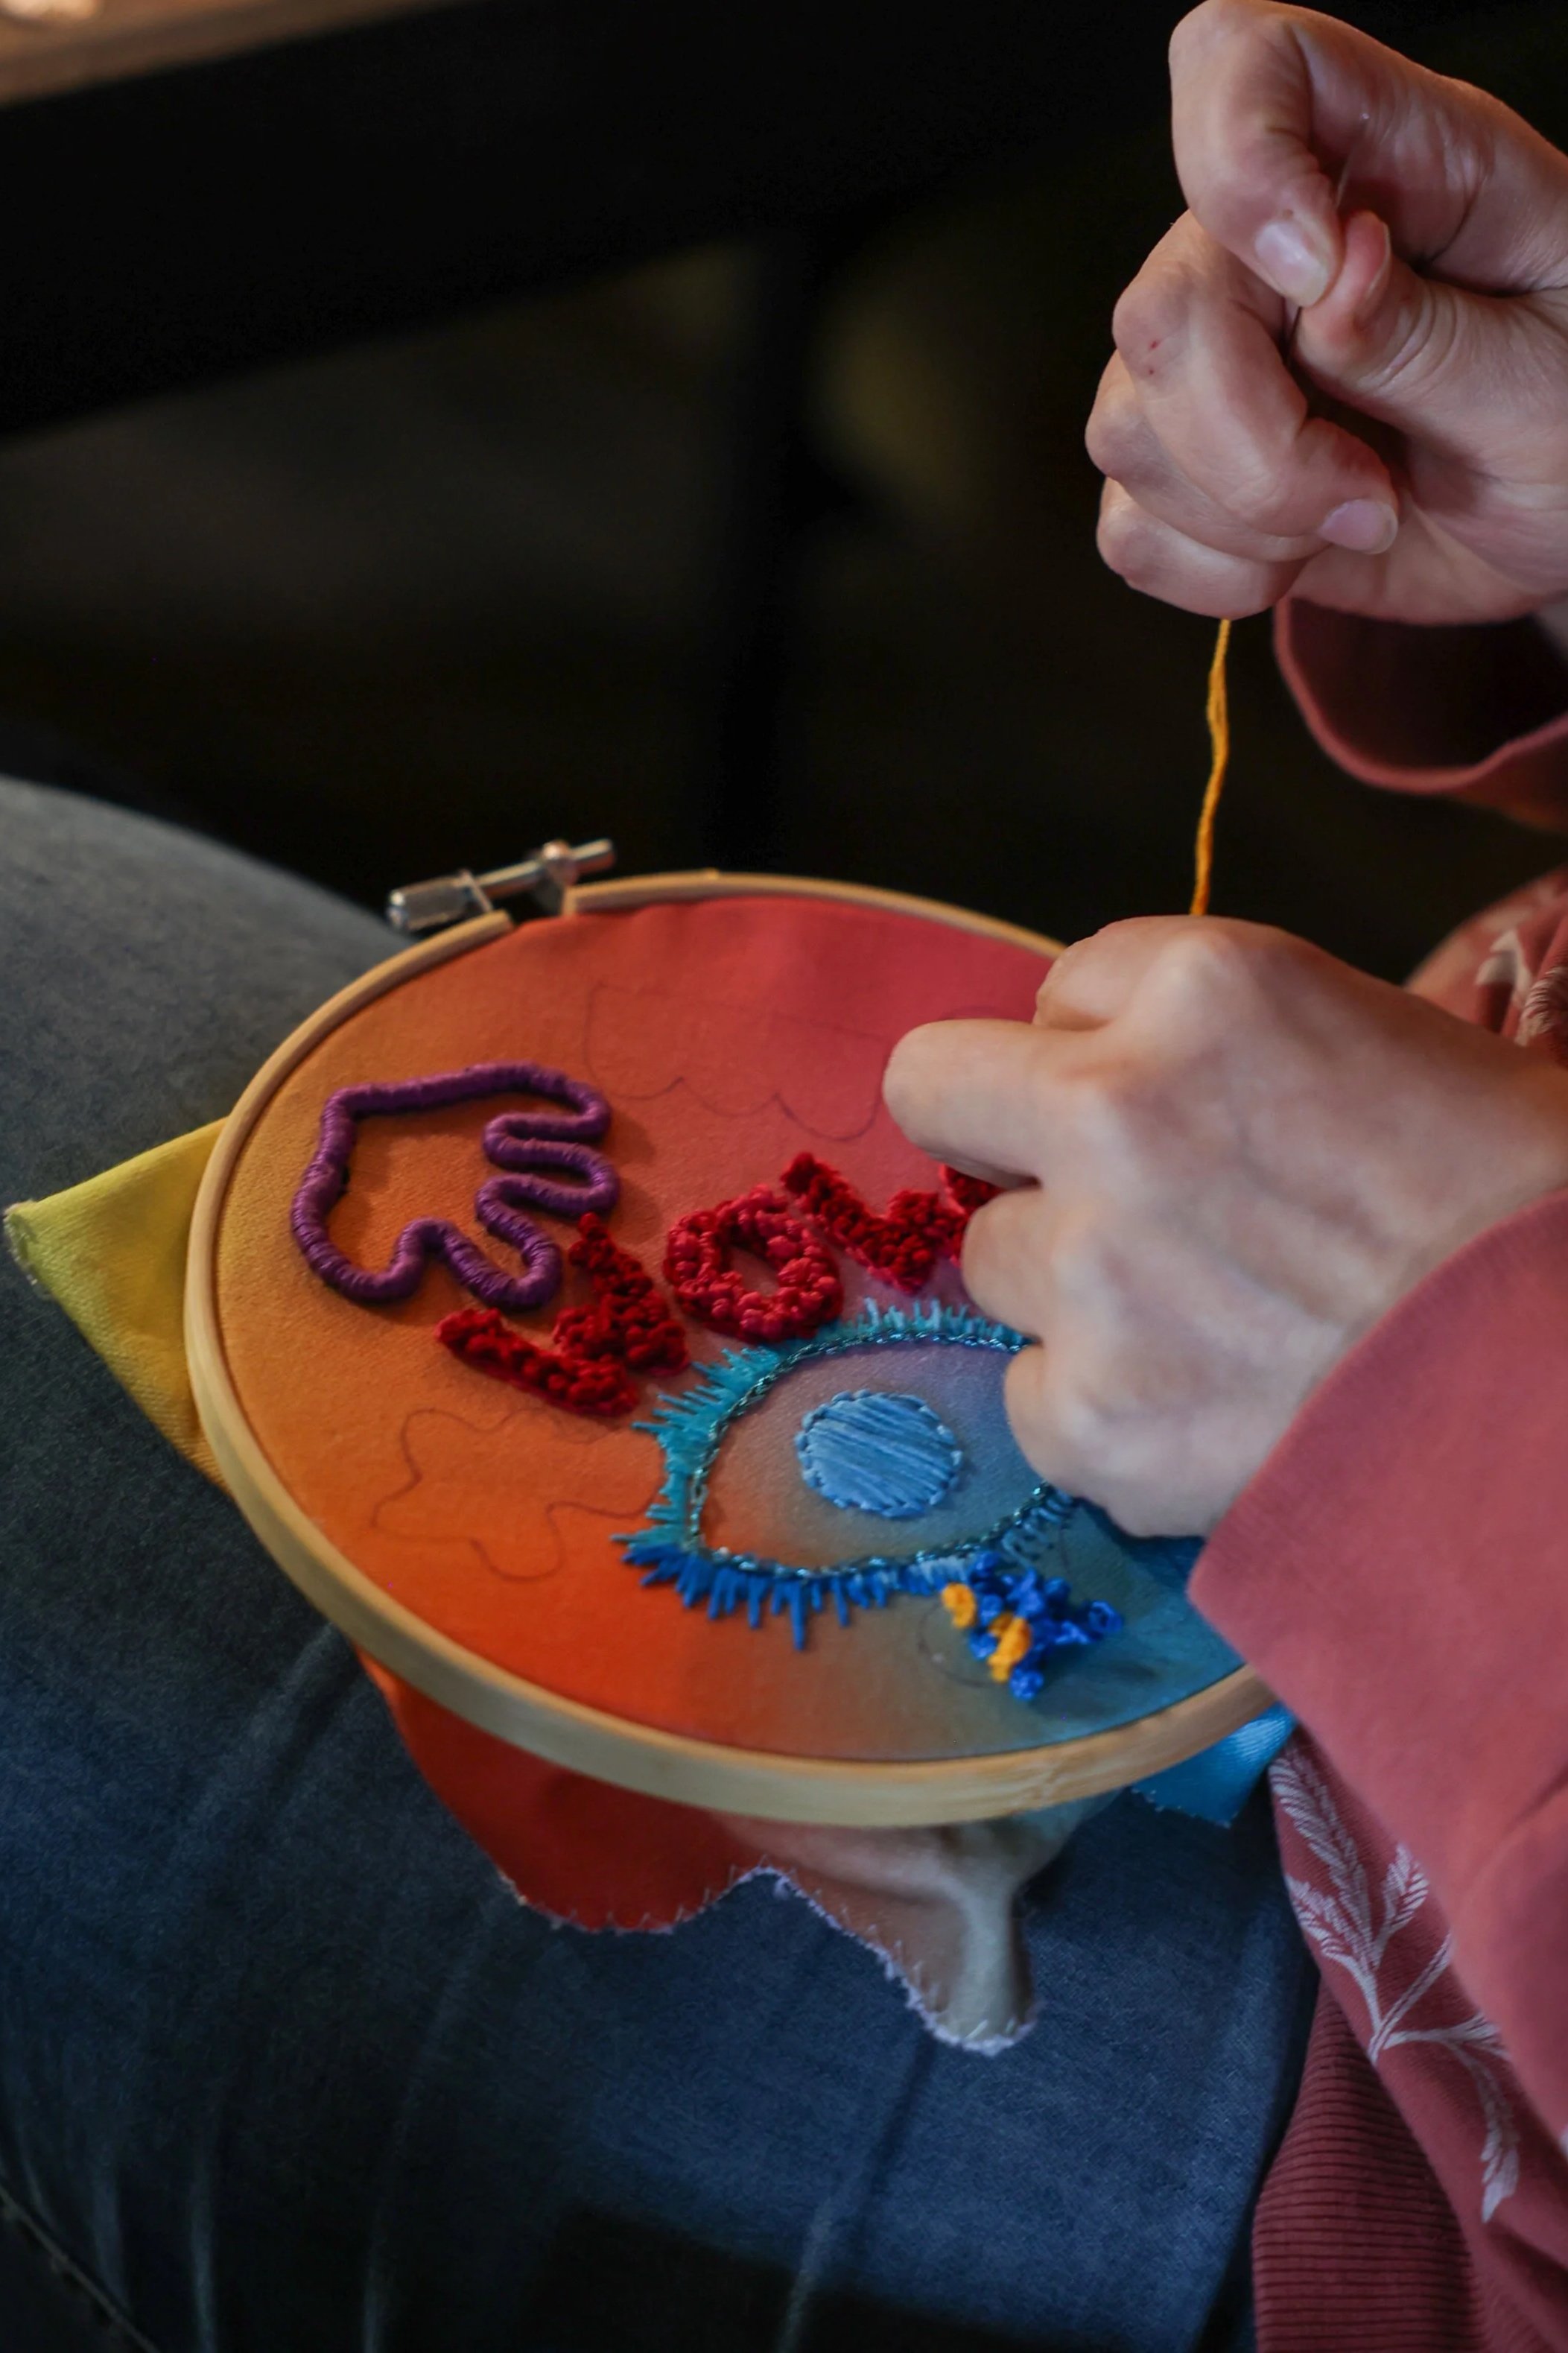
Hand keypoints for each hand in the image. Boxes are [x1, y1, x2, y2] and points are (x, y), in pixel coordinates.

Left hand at [885, 919, 1567, 1532]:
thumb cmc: (1508, 1206)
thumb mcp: (1374, 1041)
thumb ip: (1210, 1041)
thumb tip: (1088, 1066)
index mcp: (1208, 988)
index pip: (1059, 986)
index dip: (1110, 1048)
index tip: (1177, 1103)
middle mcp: (1119, 1111)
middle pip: (937, 1091)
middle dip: (1000, 1132)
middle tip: (1093, 1191)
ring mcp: (1091, 1273)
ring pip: (992, 1257)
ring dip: (1071, 1285)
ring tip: (1208, 1325)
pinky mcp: (1087, 1416)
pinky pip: (1030, 1395)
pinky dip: (1100, 1413)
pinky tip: (1211, 1414)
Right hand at [1087, 0, 1567, 624]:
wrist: (1562, 531)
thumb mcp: (1551, 379)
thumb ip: (1433, 334)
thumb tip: (1329, 283)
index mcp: (1394, 162)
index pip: (1242, 64)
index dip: (1237, 158)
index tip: (1313, 274)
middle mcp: (1278, 246)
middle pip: (1162, 308)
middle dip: (1250, 441)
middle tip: (1370, 501)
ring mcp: (1220, 356)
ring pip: (1127, 426)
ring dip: (1241, 516)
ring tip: (1359, 520)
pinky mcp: (1189, 467)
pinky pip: (1129, 525)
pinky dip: (1209, 571)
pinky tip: (1297, 559)